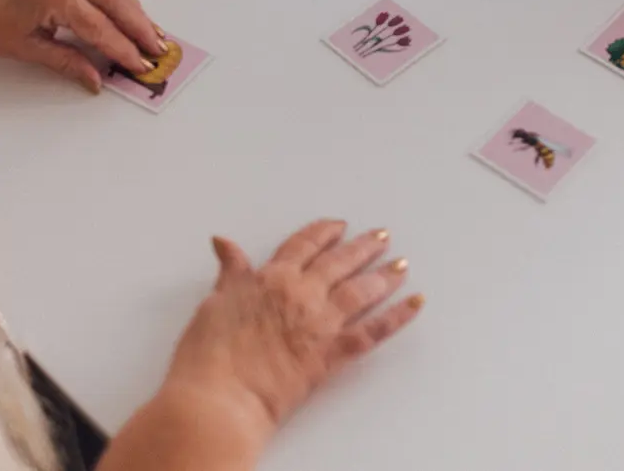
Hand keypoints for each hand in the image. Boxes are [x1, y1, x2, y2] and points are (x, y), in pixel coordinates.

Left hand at [0, 0, 164, 91]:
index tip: (141, 65)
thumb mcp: (25, 48)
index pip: (101, 28)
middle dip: (140, 29)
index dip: (124, 49)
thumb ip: (66, 61)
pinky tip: (129, 9)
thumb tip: (94, 78)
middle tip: (158, 50)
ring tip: (152, 32)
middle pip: (117, 4)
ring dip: (135, 11)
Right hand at [160, 221, 422, 444]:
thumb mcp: (215, 303)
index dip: (323, 233)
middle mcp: (303, 293)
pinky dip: (397, 316)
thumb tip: (224, 243)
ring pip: (361, 290)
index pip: (304, 245)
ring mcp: (321, 323)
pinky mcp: (333, 354)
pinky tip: (414, 303)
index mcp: (273, 278)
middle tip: (382, 236)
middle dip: (363, 247)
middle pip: (340, 262)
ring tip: (401, 264)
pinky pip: (373, 331)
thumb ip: (230, 273)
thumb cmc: (208, 355)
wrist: (219, 396)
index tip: (338, 226)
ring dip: (384, 275)